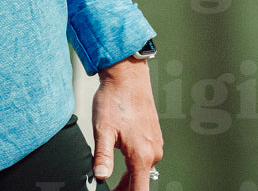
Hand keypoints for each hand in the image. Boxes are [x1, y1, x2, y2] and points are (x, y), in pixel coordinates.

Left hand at [91, 56, 162, 190]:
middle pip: (140, 183)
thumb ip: (103, 157)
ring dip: (129, 178)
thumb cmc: (114, 100)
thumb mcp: (103, 130)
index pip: (140, 190)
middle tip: (109, 190)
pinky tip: (121, 162)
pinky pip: (145, 158)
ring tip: (112, 181)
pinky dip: (134, 165)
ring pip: (142, 170)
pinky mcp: (154, 137)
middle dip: (125, 189)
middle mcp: (153, 153)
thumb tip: (101, 177)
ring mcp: (155, 145)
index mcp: (141, 156)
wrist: (128, 77)